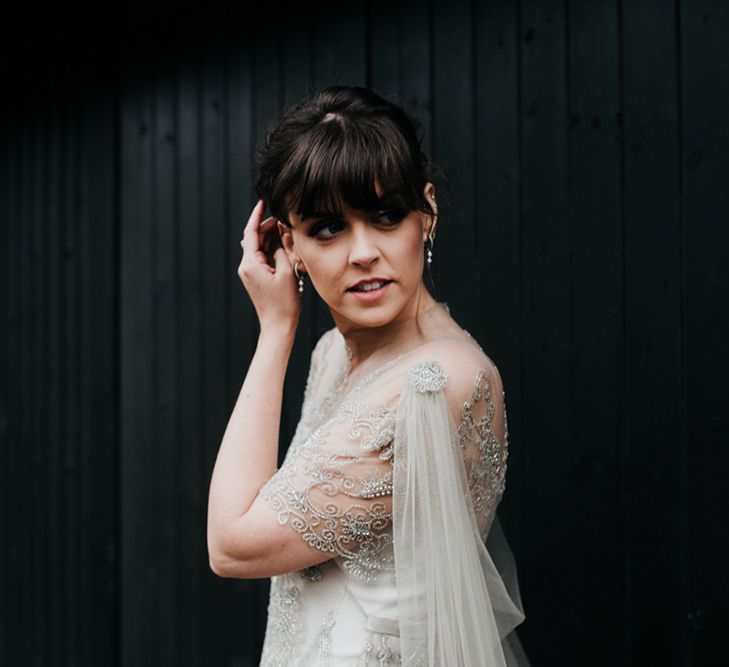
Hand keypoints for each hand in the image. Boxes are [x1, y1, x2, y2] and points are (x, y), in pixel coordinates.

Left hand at [238, 199, 299, 334]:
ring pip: (259, 247)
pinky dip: (271, 249)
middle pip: (254, 239)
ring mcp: (250, 273)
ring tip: (285, 229)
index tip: (262, 202)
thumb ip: (282, 251)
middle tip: (283, 218)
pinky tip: (282, 244)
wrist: (277, 326)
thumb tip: (280, 238)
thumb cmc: (283, 304)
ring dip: (270, 237)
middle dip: (267, 226)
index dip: (257, 216)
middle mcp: (246, 267)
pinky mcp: (256, 278)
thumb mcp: (287, 273)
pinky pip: (262, 257)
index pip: (250, 233)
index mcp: (250, 264)